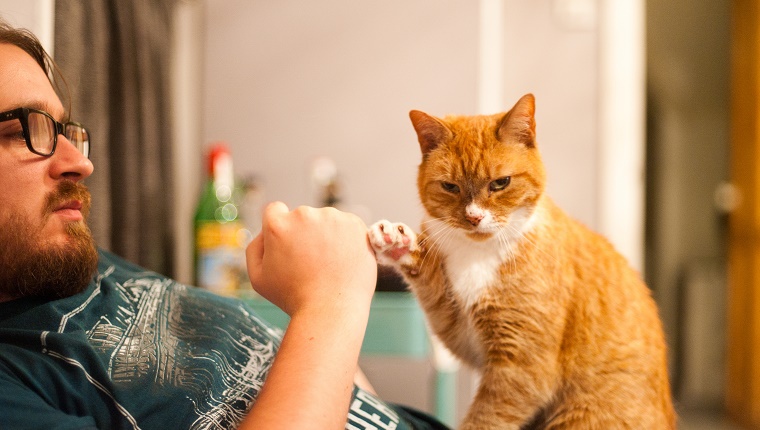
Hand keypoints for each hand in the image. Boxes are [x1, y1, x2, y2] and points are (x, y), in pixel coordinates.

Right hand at [246, 202, 376, 316]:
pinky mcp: (354, 224)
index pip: (275, 210)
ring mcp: (332, 217)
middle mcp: (304, 214)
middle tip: (311, 263)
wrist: (331, 310)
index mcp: (278, 224)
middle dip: (305, 234)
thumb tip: (265, 232)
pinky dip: (346, 238)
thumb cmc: (293, 297)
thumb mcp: (258, 278)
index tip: (290, 246)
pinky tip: (343, 260)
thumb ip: (255, 248)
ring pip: (326, 220)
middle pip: (302, 217)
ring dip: (327, 235)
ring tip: (329, 264)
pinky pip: (346, 225)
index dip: (281, 230)